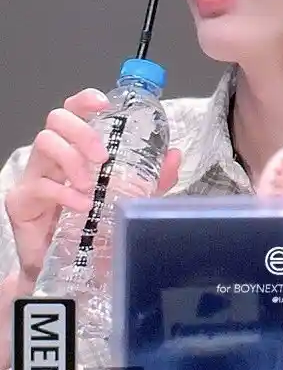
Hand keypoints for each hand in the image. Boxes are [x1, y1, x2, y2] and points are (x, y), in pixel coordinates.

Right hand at [5, 89, 180, 290]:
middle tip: (102, 156)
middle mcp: (53, 156)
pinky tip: (81, 206)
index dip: (85, 100)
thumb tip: (174, 155)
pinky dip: (63, 193)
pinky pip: (39, 186)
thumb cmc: (93, 225)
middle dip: (82, 131)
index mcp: (76, 148)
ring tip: (90, 185)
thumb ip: (153, 178)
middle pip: (57, 119)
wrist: (66, 269)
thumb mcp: (130, 197)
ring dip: (72, 159)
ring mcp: (35, 175)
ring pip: (44, 143)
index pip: (74, 111)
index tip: (103, 104)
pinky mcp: (22, 200)